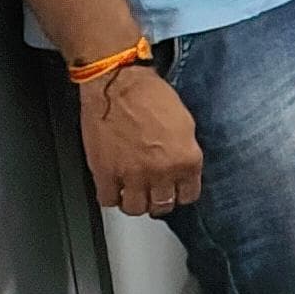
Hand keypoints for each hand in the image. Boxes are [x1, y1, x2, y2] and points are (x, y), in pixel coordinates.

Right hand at [78, 64, 202, 216]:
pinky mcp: (105, 173)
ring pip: (136, 208)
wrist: (119, 85)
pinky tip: (114, 188)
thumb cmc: (151, 96)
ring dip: (135, 203)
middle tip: (153, 194)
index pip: (189, 195)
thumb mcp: (186, 124)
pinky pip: (108, 200)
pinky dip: (111, 197)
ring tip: (134, 193)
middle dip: (159, 201)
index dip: (181, 194)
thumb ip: (185, 152)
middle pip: (162, 205)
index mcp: (187, 160)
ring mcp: (132, 175)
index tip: (175, 191)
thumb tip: (182, 169)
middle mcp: (162, 172)